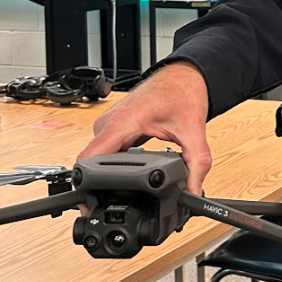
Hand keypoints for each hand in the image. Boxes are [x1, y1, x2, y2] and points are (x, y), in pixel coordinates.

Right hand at [77, 62, 211, 194]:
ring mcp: (109, 126)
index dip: (85, 187)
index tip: (91, 205)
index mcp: (122, 122)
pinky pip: (107, 153)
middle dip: (104, 188)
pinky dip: (118, 166)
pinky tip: (134, 174)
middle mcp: (109, 124)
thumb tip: (192, 195)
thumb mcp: (193, 130)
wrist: (183, 75)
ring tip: (135, 188)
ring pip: (99, 160)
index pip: (87, 160)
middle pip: (92, 165)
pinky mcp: (114, 128)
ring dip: (112, 177)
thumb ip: (196, 164)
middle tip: (128, 202)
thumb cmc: (183, 91)